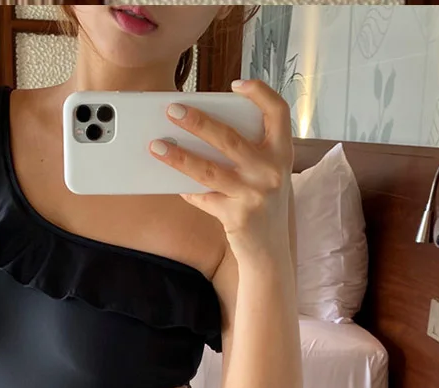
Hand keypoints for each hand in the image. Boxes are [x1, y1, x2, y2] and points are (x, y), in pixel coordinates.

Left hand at [149, 78, 293, 257]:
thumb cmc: (264, 207)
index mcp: (282, 155)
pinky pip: (202, 197)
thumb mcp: (267, 176)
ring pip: (208, 169)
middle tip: (173, 110)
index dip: (259, 93)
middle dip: (197, 121)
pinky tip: (173, 183)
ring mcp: (254, 195)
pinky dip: (186, 190)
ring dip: (178, 156)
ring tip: (156, 146)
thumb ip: (248, 154)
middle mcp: (271, 172)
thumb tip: (202, 132)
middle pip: (229, 137)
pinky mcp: (237, 216)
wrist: (271, 253)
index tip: (236, 85)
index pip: (278, 112)